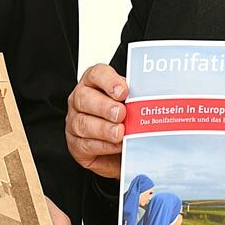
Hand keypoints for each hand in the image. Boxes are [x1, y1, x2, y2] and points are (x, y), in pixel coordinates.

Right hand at [65, 63, 128, 178]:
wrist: (121, 150)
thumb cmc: (126, 121)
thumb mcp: (132, 104)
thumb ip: (136, 99)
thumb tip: (150, 99)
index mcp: (94, 83)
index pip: (96, 74)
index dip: (109, 81)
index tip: (123, 91)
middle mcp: (81, 100)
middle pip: (84, 98)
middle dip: (104, 106)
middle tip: (121, 113)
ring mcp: (75, 122)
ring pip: (83, 123)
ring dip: (104, 129)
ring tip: (120, 133)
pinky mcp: (76, 145)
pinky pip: (86, 145)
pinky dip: (104, 146)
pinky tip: (117, 146)